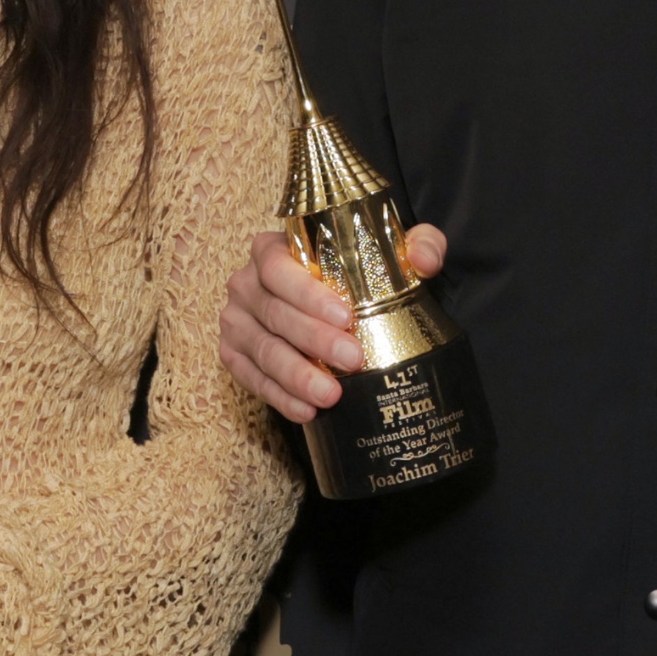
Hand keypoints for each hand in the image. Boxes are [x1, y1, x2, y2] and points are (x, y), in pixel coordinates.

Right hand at [216, 219, 447, 423]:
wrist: (323, 304)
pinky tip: (307, 411)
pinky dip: (279, 397)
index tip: (346, 316)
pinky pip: (251, 379)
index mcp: (270, 250)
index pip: (278, 266)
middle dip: (314, 340)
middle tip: (353, 359)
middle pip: (275, 313)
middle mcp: (246, 283)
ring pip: (264, 350)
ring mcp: (235, 322)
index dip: (308, 292)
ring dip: (297, 376)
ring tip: (332, 394)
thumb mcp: (386, 252)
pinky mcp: (232, 355)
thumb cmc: (351, 274)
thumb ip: (416, 244)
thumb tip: (424, 261)